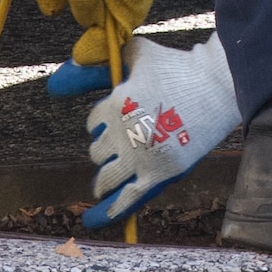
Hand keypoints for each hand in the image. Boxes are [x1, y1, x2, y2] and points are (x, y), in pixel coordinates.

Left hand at [79, 32, 239, 223]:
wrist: (218, 85)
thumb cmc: (175, 66)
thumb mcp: (133, 55)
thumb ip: (95, 67)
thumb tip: (53, 85)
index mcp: (116, 102)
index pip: (94, 123)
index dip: (102, 124)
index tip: (115, 124)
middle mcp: (124, 132)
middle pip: (97, 151)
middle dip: (105, 150)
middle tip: (121, 149)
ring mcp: (142, 155)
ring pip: (106, 176)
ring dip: (103, 179)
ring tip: (103, 184)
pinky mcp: (160, 173)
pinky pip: (128, 198)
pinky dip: (111, 209)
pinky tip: (98, 216)